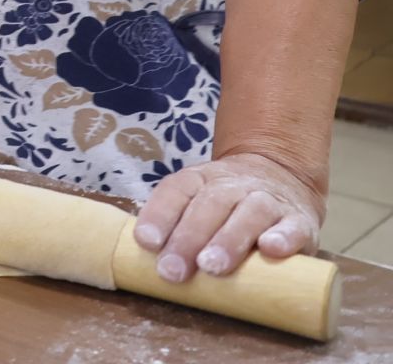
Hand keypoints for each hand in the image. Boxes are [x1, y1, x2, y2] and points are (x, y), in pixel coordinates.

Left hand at [132, 150, 323, 282]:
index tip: (146, 243)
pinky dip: (283, 237)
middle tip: (174, 270)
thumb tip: (146, 260)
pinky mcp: (299, 220)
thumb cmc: (226, 204)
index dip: (159, 215)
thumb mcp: (197, 203)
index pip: (176, 190)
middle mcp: (232, 185)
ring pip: (248, 213)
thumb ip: (175, 225)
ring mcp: (267, 200)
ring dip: (228, 240)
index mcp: (200, 179)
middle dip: (188, 238)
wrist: (280, 175)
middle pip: (209, 205)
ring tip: (211, 266)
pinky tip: (270, 250)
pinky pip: (293, 226)